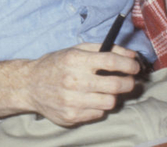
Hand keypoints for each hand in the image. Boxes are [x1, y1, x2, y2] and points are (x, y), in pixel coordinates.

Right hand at [23, 43, 139, 125]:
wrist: (30, 85)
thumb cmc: (57, 64)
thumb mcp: (77, 50)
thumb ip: (104, 49)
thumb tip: (131, 55)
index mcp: (76, 60)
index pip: (111, 62)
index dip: (128, 65)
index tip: (136, 66)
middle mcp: (74, 81)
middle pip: (115, 85)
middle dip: (128, 82)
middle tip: (129, 80)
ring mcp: (72, 101)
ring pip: (109, 102)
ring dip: (113, 96)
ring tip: (108, 90)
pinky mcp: (71, 117)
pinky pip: (98, 113)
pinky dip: (99, 106)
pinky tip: (92, 99)